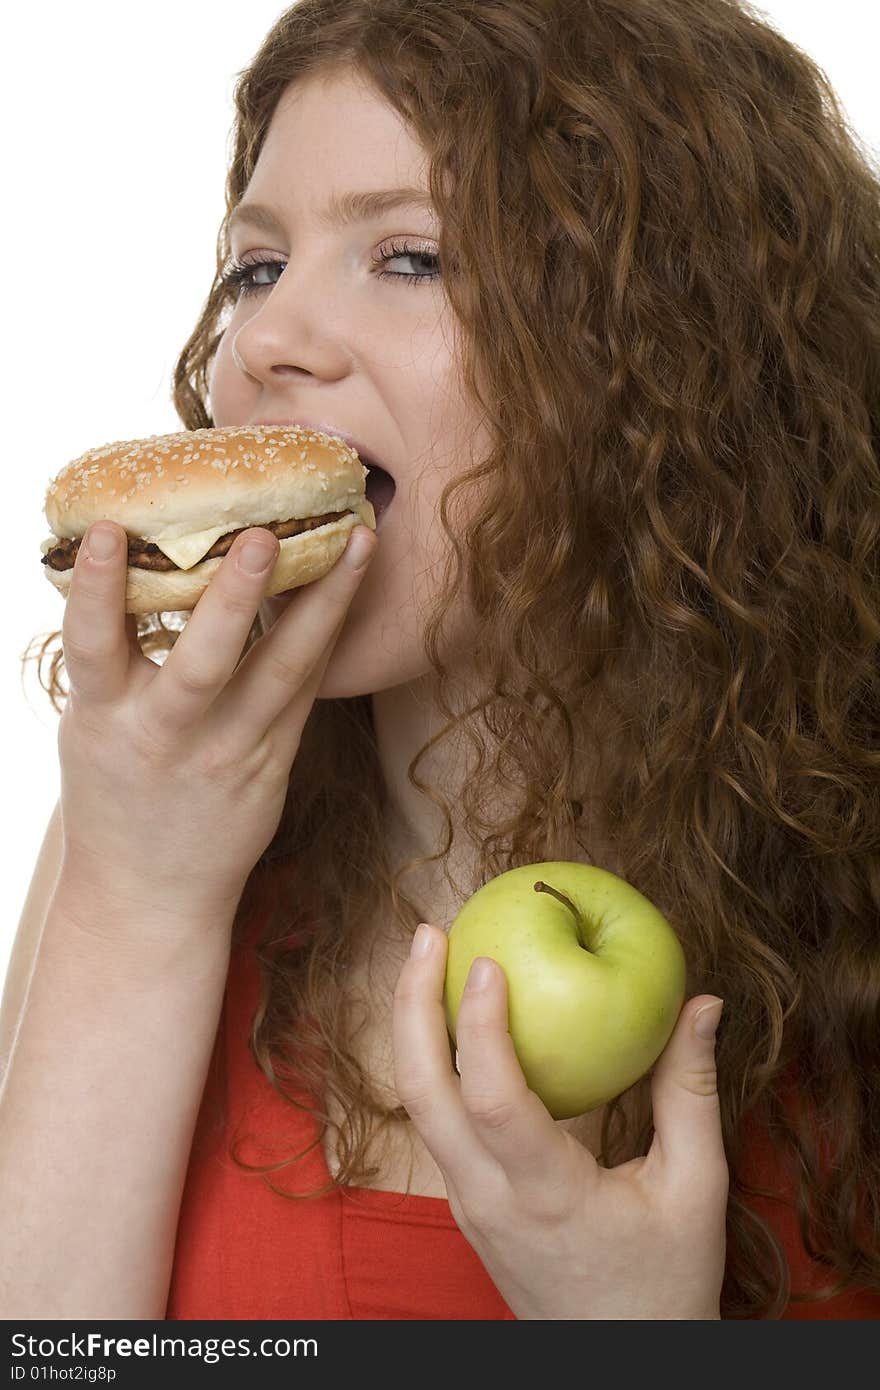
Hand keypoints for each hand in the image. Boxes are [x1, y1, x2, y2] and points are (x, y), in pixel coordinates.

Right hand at [56, 520, 375, 935]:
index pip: (92, 646)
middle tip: (264, 536)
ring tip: (359, 542)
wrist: (149, 893)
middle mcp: (170, 737)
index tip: (109, 530)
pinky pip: (308, 690)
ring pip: (284, 673)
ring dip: (325, 604)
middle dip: (235, 599)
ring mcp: (231, 753)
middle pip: (205, 664)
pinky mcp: (276, 764)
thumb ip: (112, 657)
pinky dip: (327, 634)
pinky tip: (352, 585)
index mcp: (105, 721)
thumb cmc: (114, 792)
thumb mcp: (91, 724)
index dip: (98, 589)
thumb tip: (137, 559)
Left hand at [392, 923, 727, 1318]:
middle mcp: (488, 1199)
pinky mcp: (464, 1202)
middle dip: (411, 1005)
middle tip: (429, 933)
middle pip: (420, 1094)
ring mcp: (466, 1204)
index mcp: (546, 1197)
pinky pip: (435, 1120)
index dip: (480, 1026)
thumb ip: (691, 1093)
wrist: (615, 1365)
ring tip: (431, 956)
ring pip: (417, 1105)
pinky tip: (456, 1016)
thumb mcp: (696, 1190)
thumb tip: (702, 1003)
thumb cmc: (663, 1283)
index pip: (492, 1102)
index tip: (486, 960)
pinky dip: (434, 1058)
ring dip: (415, 1027)